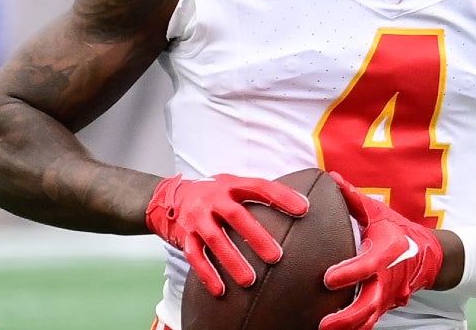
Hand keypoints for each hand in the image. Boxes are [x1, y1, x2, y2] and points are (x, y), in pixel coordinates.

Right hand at [145, 173, 308, 296]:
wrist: (171, 198)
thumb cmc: (215, 195)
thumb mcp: (234, 185)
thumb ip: (259, 194)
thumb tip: (302, 204)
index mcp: (231, 185)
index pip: (260, 187)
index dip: (282, 196)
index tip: (304, 209)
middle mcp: (213, 199)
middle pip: (236, 216)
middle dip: (256, 237)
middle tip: (277, 257)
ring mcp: (198, 217)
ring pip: (215, 240)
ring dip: (232, 261)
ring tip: (250, 280)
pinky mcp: (185, 235)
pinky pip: (195, 256)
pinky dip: (207, 274)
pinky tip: (221, 290)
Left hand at [320, 172, 443, 329]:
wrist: (431, 255)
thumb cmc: (399, 230)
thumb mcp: (379, 212)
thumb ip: (354, 198)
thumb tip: (331, 177)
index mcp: (386, 253)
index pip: (367, 266)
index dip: (348, 273)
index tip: (326, 279)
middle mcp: (389, 278)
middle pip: (369, 303)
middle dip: (347, 317)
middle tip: (324, 323)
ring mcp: (390, 296)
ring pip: (370, 318)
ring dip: (349, 328)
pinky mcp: (388, 305)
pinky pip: (371, 320)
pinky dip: (356, 328)